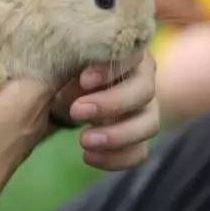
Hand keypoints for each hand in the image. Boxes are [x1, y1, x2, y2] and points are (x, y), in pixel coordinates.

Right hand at [0, 0, 53, 210]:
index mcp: (35, 96)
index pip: (65, 53)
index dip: (60, 26)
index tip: (51, 0)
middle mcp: (38, 110)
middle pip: (50, 66)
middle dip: (43, 39)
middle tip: (28, 9)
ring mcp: (25, 126)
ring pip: (34, 82)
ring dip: (26, 60)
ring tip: (11, 34)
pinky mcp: (10, 136)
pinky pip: (20, 97)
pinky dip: (13, 79)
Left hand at [51, 51, 158, 169]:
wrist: (61, 94)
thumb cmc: (64, 69)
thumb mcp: (61, 61)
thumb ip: (65, 58)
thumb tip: (60, 58)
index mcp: (126, 52)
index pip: (133, 55)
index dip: (112, 69)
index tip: (83, 80)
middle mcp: (143, 79)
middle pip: (145, 91)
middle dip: (112, 104)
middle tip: (76, 111)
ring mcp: (145, 110)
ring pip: (149, 125)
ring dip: (117, 136)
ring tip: (83, 141)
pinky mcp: (139, 138)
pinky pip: (140, 152)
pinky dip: (116, 158)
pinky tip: (88, 156)